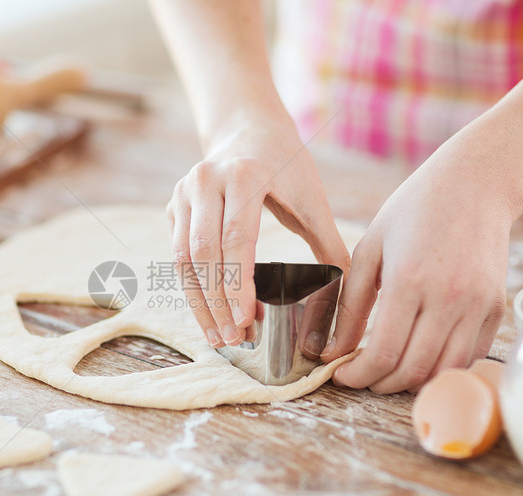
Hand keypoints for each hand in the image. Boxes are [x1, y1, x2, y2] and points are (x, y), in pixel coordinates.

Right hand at [166, 118, 350, 348]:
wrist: (248, 130)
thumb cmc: (286, 168)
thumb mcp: (313, 200)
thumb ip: (330, 246)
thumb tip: (349, 298)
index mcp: (244, 175)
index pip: (236, 239)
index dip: (238, 284)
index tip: (246, 320)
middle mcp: (206, 180)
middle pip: (203, 254)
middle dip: (217, 302)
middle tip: (235, 338)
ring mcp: (184, 193)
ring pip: (182, 259)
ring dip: (199, 303)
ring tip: (220, 337)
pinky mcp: (173, 206)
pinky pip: (177, 256)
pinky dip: (192, 290)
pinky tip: (209, 316)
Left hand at [321, 142, 512, 392]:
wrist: (476, 184)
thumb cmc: (414, 211)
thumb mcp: (369, 250)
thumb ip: (350, 306)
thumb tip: (332, 352)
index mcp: (409, 281)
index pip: (382, 353)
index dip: (357, 375)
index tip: (340, 375)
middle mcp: (449, 298)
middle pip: (412, 371)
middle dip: (379, 384)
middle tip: (361, 376)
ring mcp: (478, 305)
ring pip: (443, 371)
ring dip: (410, 382)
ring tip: (388, 370)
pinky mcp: (496, 308)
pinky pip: (469, 357)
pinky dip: (441, 368)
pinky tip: (419, 355)